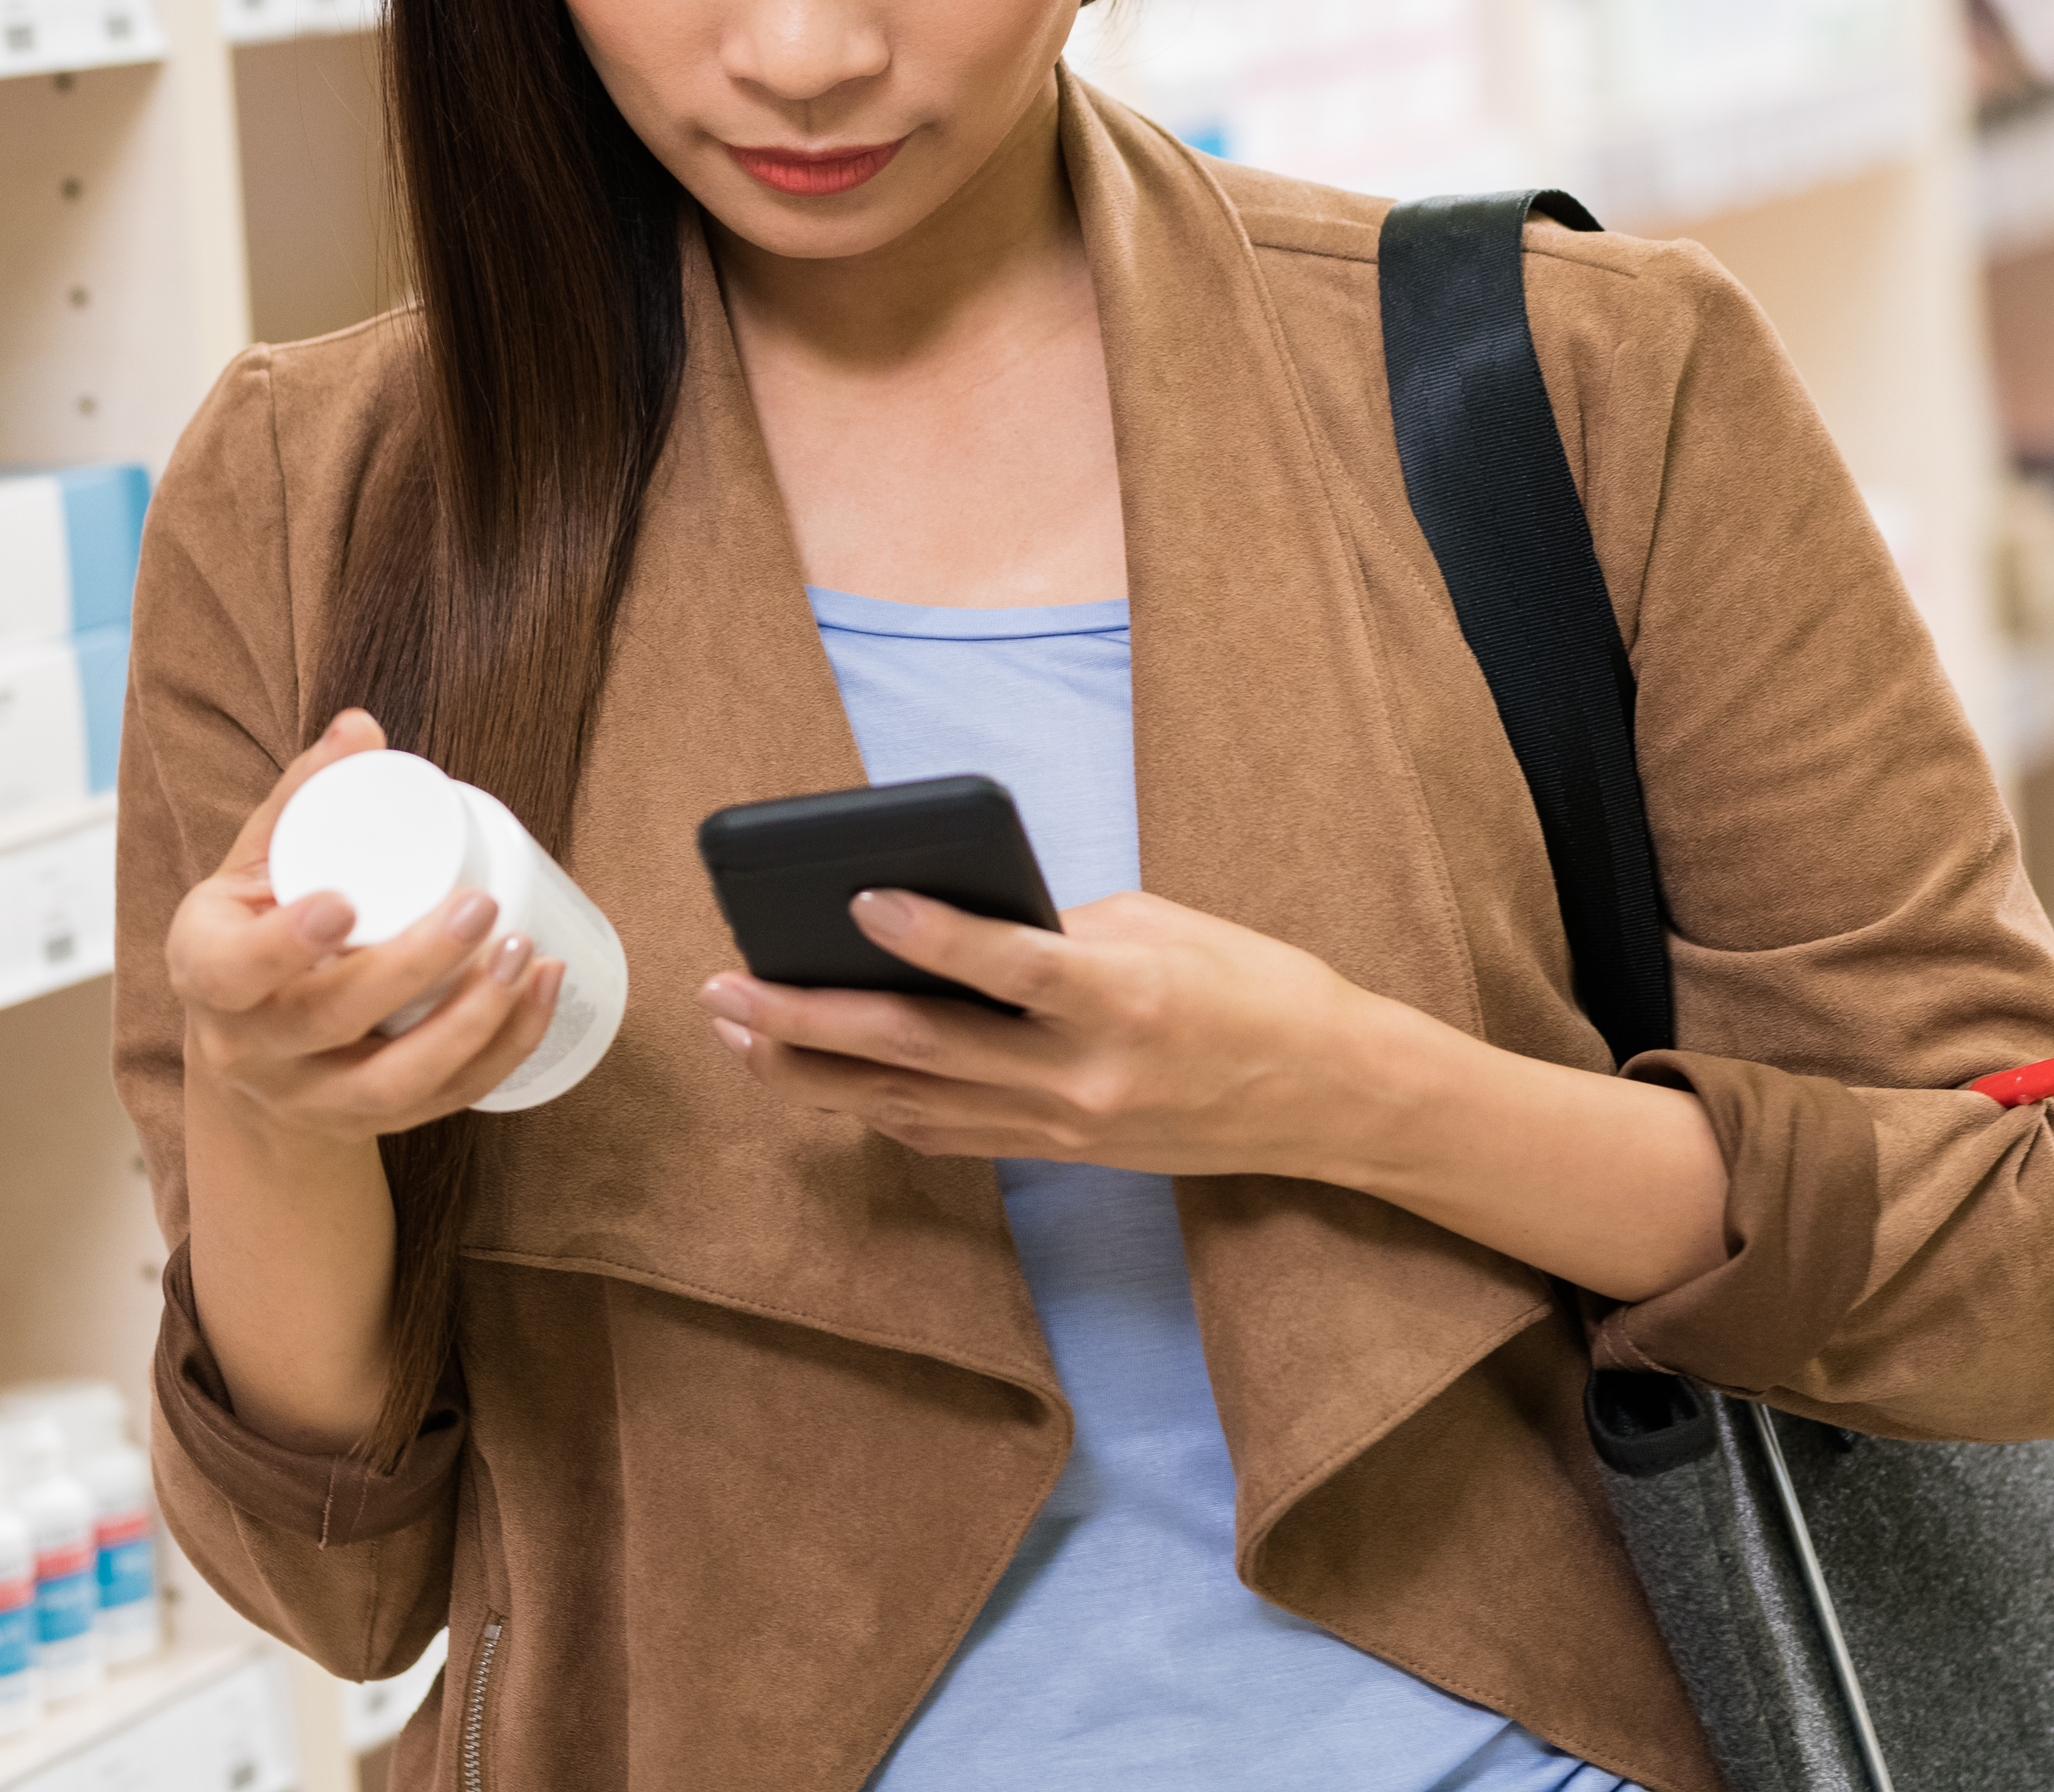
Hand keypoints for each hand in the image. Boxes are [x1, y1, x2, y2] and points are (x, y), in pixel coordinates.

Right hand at [168, 714, 567, 1145]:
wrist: (247, 1053)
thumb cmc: (254, 934)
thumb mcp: (255, 866)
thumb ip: (303, 797)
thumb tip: (361, 727)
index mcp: (208, 972)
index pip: (232, 970)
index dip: (283, 945)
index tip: (343, 904)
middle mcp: (250, 1048)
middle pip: (327, 1020)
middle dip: (411, 967)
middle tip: (480, 908)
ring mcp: (310, 1096)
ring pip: (393, 1080)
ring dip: (472, 1023)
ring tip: (526, 958)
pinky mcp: (366, 1123)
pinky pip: (439, 1101)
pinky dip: (501, 1052)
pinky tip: (541, 995)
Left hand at [698, 888, 1392, 1179]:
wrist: (1325, 1095)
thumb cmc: (1252, 987)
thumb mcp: (1163, 927)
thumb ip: (1057, 928)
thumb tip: (953, 924)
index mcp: (1125, 997)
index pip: (1011, 966)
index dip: (932, 935)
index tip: (857, 898)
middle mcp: (1084, 1075)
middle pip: (924, 1051)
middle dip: (812, 1020)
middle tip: (728, 989)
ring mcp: (1064, 1126)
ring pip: (910, 1105)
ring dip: (814, 1071)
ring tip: (739, 1033)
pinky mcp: (1057, 1155)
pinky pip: (945, 1133)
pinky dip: (875, 1105)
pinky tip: (819, 1076)